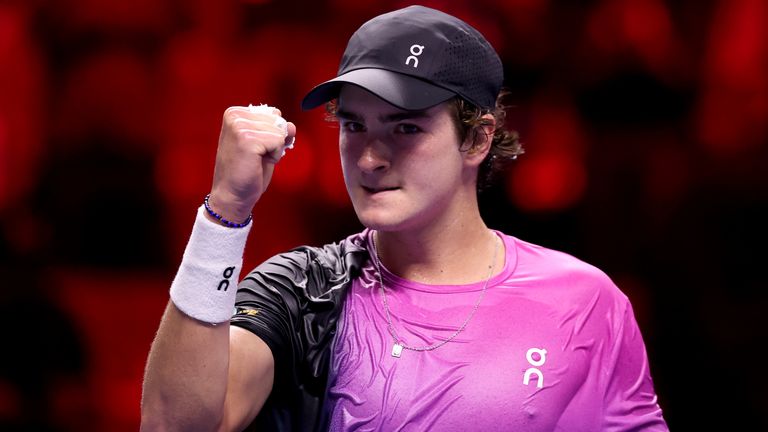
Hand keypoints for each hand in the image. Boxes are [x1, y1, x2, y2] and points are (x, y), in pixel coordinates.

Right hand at [208, 105, 296, 221]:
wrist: (232, 196)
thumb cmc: (247, 172)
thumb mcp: (265, 144)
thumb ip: (278, 130)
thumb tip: (291, 126)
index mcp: (235, 113)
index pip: (274, 114)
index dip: (273, 134)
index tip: (256, 149)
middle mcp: (235, 116)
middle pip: (278, 121)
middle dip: (274, 142)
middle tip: (256, 157)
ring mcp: (239, 127)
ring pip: (280, 131)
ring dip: (274, 150)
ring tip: (255, 160)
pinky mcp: (247, 139)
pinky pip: (279, 141)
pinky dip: (275, 156)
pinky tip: (257, 163)